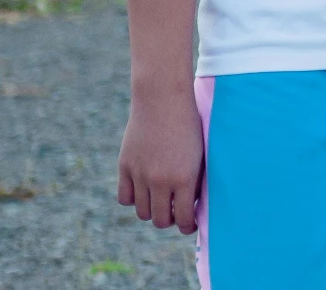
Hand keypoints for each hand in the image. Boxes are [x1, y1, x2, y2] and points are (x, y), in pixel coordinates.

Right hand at [116, 88, 205, 233]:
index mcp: (184, 179)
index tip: (189, 224)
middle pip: (160, 220)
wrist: (163, 100)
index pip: (182, 218)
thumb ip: (195, 181)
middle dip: (169, 220)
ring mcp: (140, 175)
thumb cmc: (190, 125)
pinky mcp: (125, 167)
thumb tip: (191, 205)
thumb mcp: (200, 154)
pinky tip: (143, 191)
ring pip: (142, 212)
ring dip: (151, 211)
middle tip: (175, 212)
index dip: (187, 226)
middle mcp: (160, 181)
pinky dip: (133, 199)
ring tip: (160, 202)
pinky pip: (125, 198)